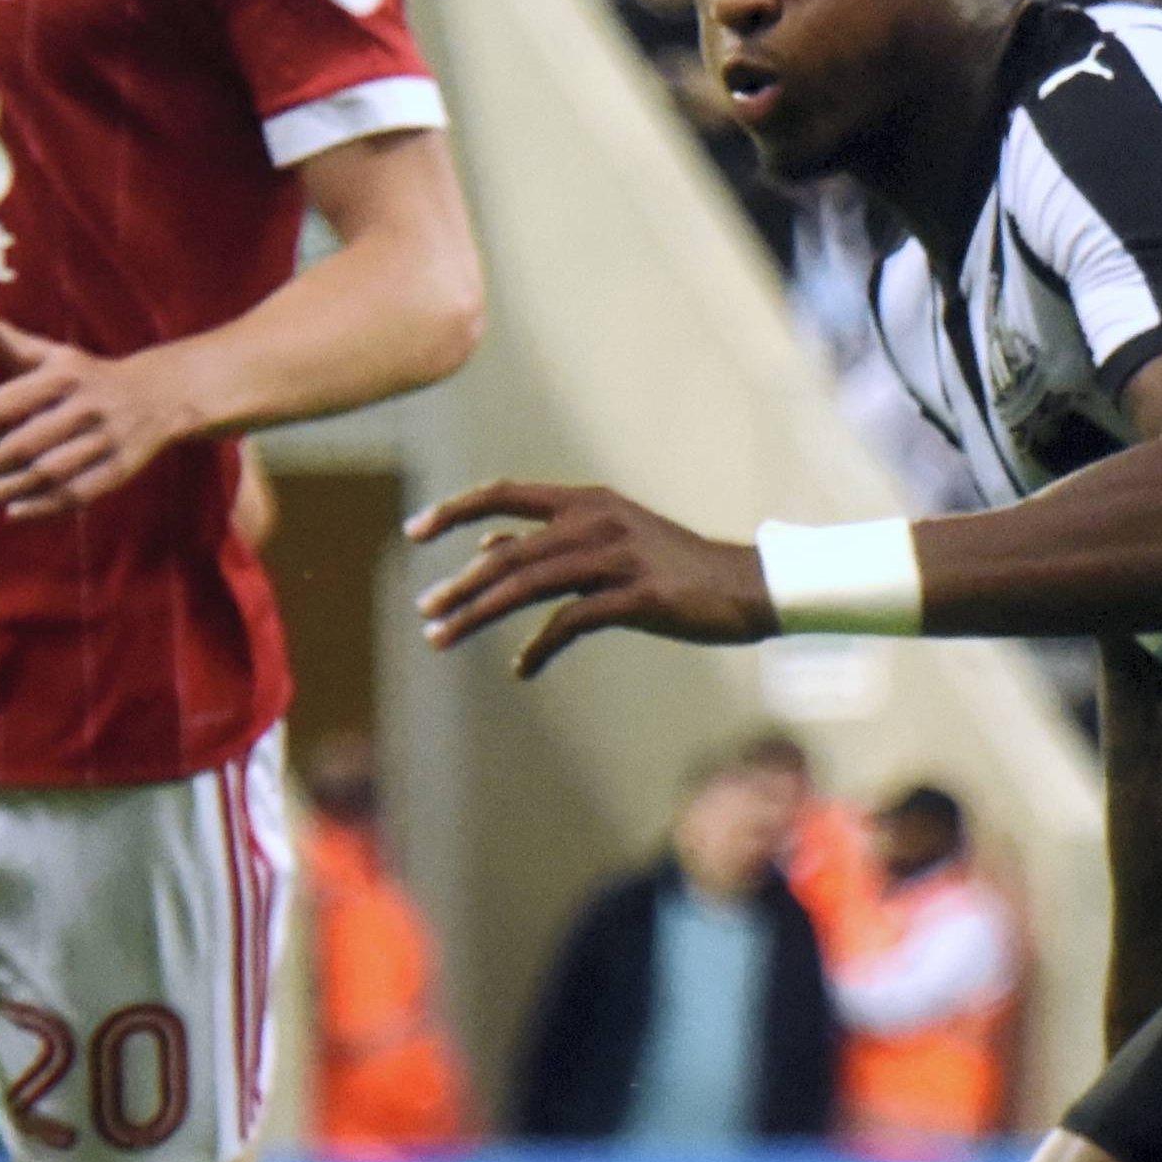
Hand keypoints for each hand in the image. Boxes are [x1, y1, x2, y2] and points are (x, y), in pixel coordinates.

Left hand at [0, 307, 211, 517]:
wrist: (158, 397)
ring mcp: (108, 438)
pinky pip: (75, 495)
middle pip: (24, 444)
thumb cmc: (86, 378)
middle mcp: (87, 405)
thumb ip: (4, 339)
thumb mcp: (49, 355)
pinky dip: (40, 509)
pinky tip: (16, 511)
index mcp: (64, 373)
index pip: (4, 405)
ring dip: (12, 490)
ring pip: (48, 474)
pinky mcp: (121, 469)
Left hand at [408, 477, 773, 677]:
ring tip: (444, 637)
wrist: (746, 586)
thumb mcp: (609, 539)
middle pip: (509, 551)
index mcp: (587, 501)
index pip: (505, 493)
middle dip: (460, 584)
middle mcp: (598, 520)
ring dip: (479, 614)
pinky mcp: (639, 596)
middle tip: (425, 612)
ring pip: (528, 584)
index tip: (414, 532)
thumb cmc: (674, 566)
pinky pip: (572, 621)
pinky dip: (540, 646)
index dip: (455, 509)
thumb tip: (488, 542)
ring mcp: (618, 556)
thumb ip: (549, 540)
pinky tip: (523, 668)